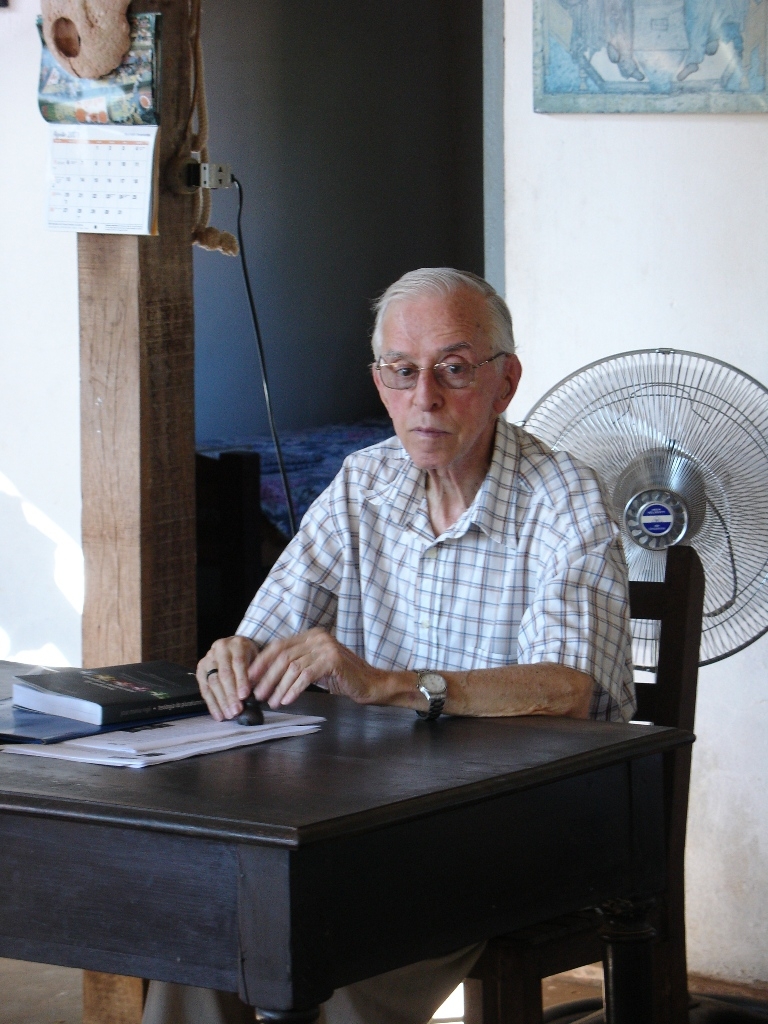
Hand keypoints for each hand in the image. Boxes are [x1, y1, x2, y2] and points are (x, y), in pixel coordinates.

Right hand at [197, 635, 260, 721]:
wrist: (234, 645)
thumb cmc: (249, 655)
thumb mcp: (257, 658)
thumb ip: (257, 673)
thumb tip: (255, 695)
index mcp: (237, 645)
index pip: (238, 662)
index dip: (241, 680)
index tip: (244, 696)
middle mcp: (220, 649)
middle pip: (224, 674)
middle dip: (230, 695)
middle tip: (236, 710)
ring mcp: (208, 659)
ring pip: (213, 682)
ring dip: (221, 701)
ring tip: (229, 715)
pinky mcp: (201, 669)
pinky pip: (204, 688)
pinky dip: (212, 703)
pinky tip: (218, 714)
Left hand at [249, 628, 393, 709]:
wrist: (369, 684)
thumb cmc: (342, 678)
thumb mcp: (315, 667)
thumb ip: (296, 665)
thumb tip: (266, 678)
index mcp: (311, 635)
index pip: (279, 646)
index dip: (262, 662)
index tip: (250, 678)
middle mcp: (318, 637)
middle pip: (283, 657)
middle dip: (267, 677)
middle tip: (258, 694)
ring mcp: (326, 647)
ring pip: (293, 667)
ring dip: (279, 687)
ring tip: (272, 701)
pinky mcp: (333, 660)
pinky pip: (306, 675)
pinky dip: (294, 689)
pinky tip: (287, 700)